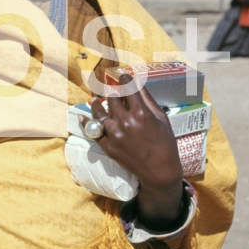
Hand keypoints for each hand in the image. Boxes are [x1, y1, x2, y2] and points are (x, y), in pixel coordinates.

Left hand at [80, 75, 183, 228]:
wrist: (159, 171)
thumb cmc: (164, 143)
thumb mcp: (161, 118)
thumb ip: (147, 99)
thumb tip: (137, 82)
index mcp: (141, 113)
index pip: (127, 88)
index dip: (123, 79)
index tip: (121, 77)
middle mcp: (126, 121)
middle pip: (111, 98)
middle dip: (111, 91)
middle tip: (110, 89)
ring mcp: (115, 134)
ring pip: (99, 112)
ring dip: (96, 103)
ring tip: (94, 100)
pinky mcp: (108, 146)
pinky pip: (92, 131)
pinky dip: (86, 122)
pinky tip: (83, 116)